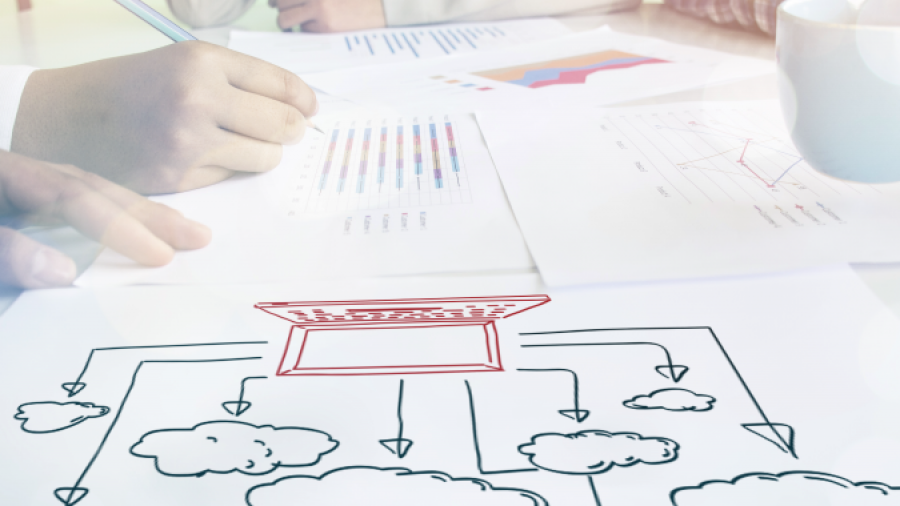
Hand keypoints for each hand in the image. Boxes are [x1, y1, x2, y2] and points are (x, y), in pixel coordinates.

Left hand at [0, 150, 209, 288]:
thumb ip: (6, 249)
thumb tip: (62, 271)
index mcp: (6, 171)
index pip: (76, 196)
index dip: (120, 226)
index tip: (159, 255)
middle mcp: (22, 173)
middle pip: (97, 187)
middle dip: (149, 214)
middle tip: (198, 236)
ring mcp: (20, 185)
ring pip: (92, 191)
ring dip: (138, 213)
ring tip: (179, 227)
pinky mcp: (18, 200)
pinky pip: (76, 202)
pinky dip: (112, 213)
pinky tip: (134, 224)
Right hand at [11, 41, 317, 193]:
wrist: (70, 117)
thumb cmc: (134, 86)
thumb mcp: (185, 63)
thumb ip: (241, 81)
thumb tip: (302, 108)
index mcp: (202, 62)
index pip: (283, 85)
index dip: (304, 101)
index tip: (309, 109)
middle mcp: (197, 99)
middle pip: (284, 125)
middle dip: (290, 130)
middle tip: (284, 130)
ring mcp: (188, 143)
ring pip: (265, 157)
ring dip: (261, 152)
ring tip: (234, 141)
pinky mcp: (180, 178)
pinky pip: (232, 177)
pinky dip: (227, 169)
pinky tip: (199, 155)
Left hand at [274, 0, 386, 31]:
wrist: (381, 8)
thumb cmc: (356, 0)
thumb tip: (281, 1)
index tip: (274, 2)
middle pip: (280, 3)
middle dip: (280, 9)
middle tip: (286, 13)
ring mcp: (319, 10)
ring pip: (285, 19)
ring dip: (287, 22)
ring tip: (296, 24)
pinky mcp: (325, 27)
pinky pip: (303, 31)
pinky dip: (306, 30)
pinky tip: (317, 27)